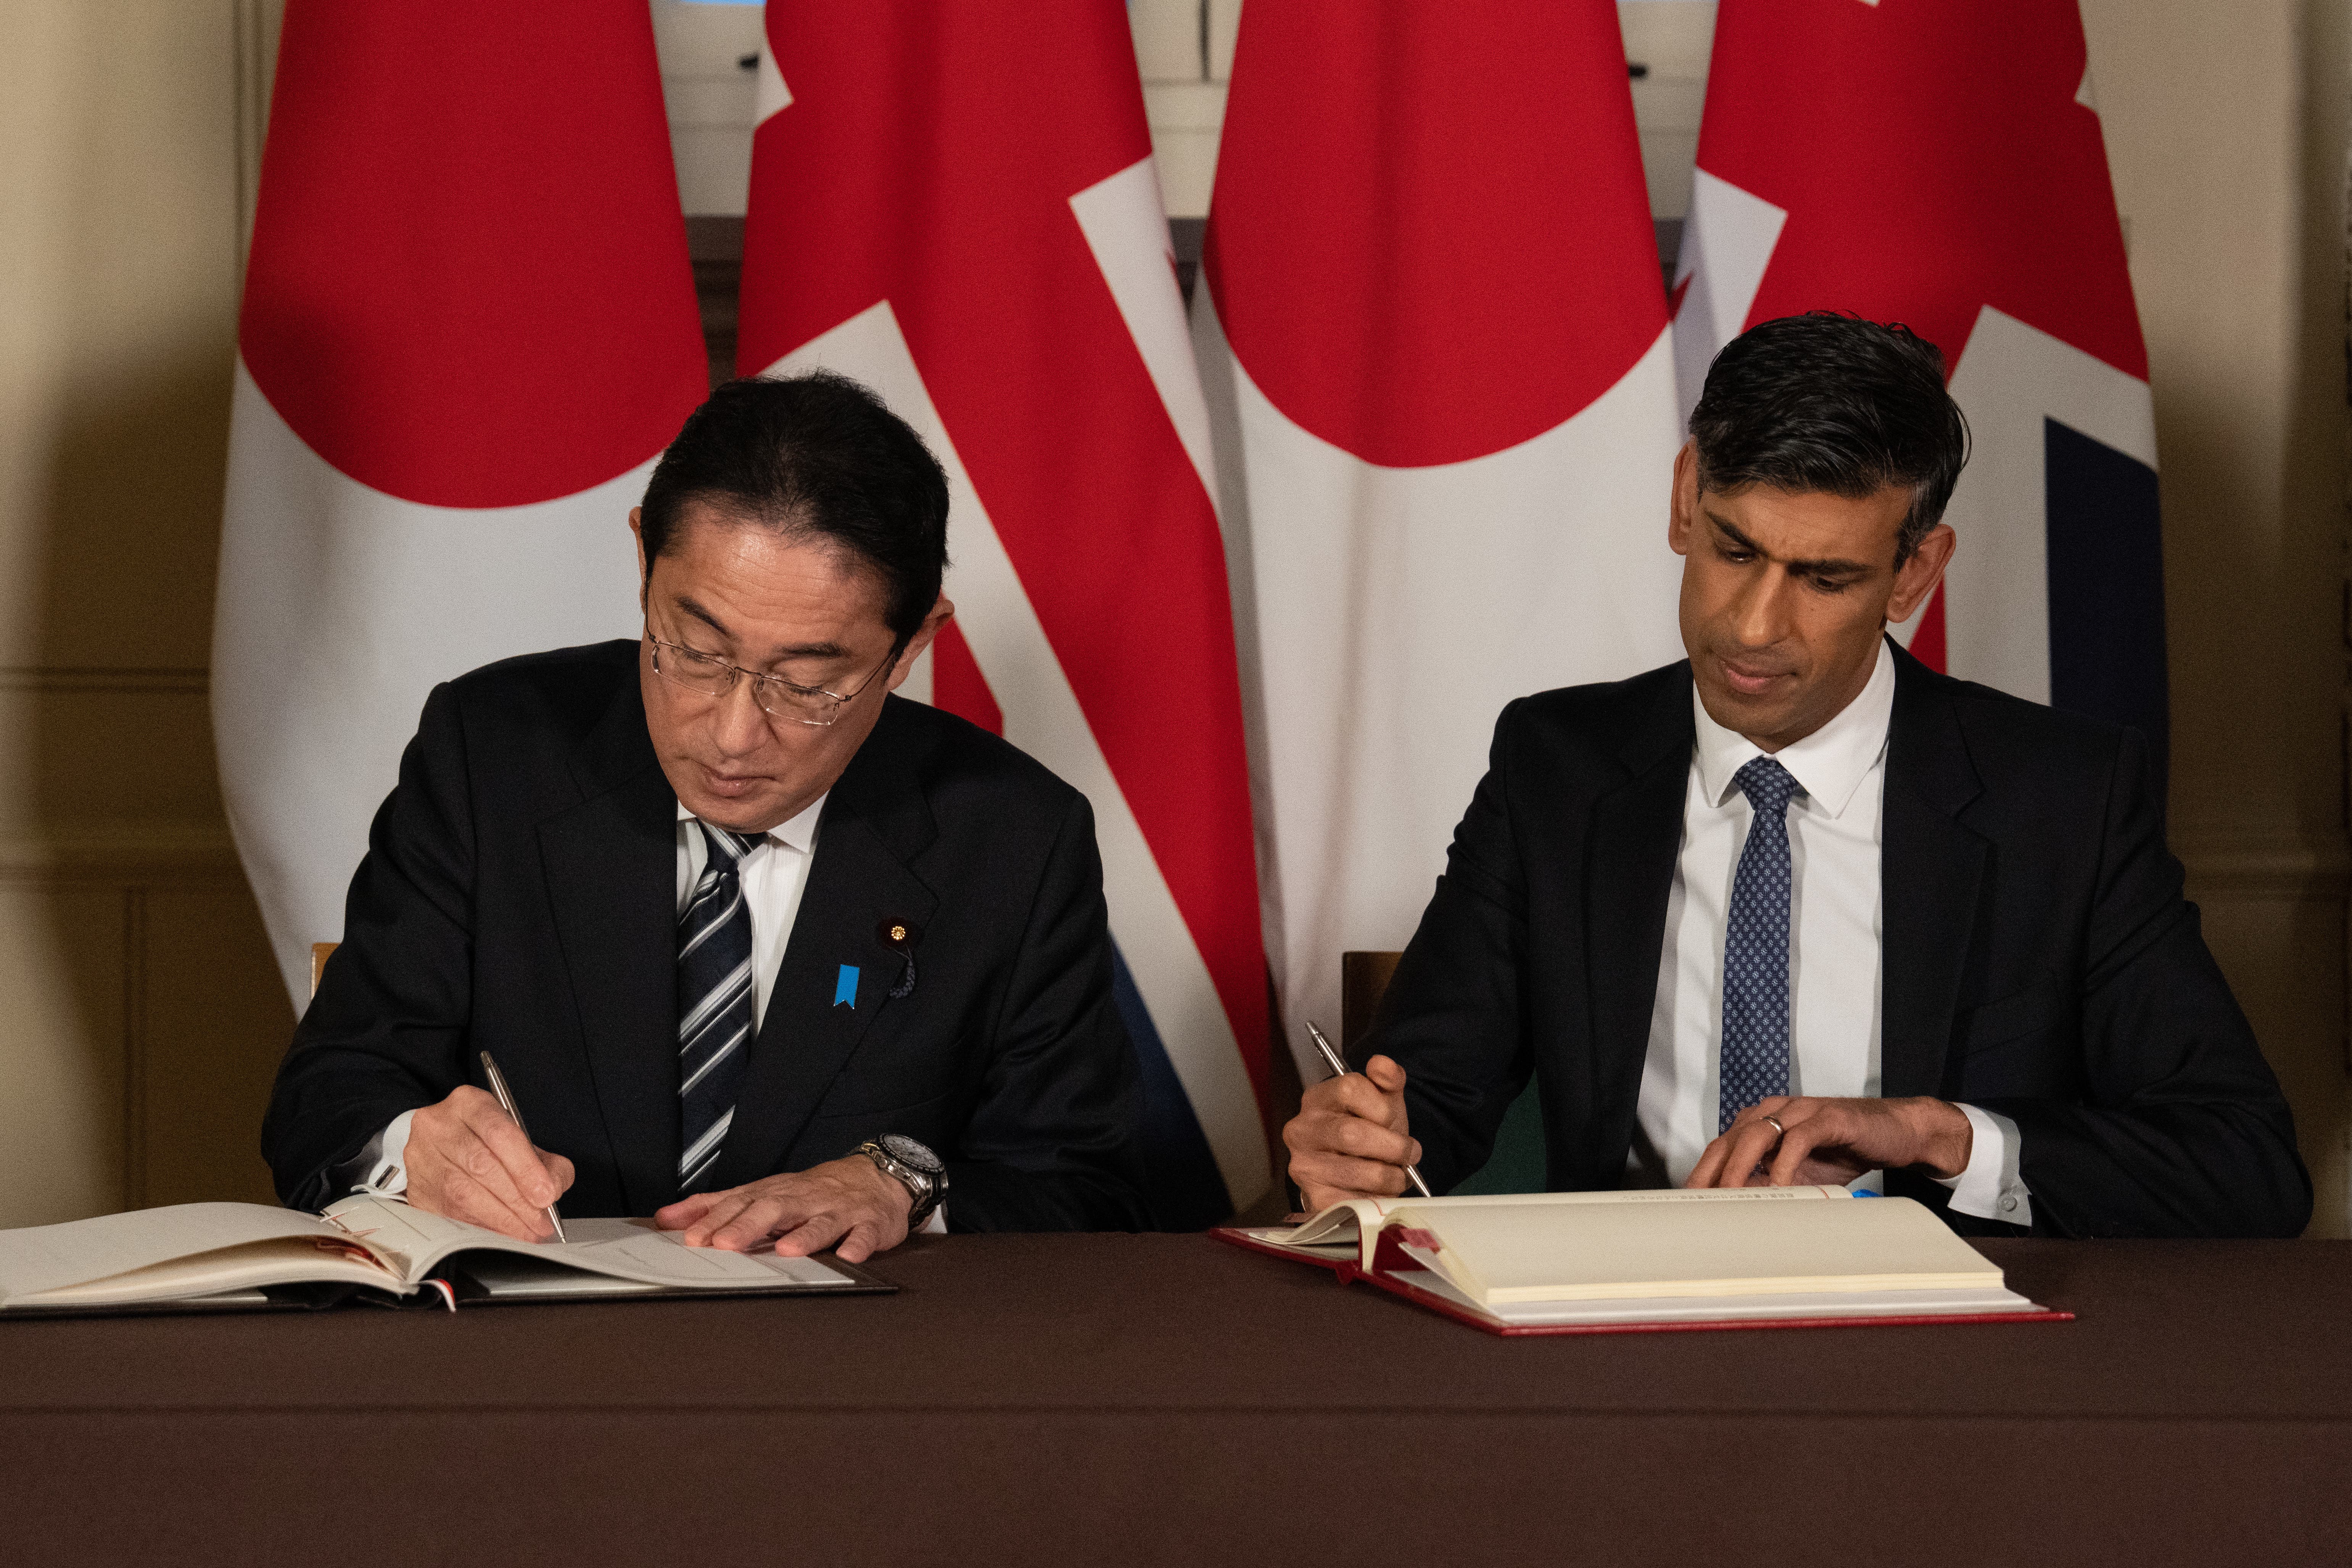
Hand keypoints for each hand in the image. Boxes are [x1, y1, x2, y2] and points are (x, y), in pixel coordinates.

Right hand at [403, 1085, 575, 1239]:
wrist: (442, 1146)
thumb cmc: (485, 1143)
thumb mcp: (521, 1140)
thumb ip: (547, 1163)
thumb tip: (552, 1189)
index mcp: (469, 1104)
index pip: (499, 1132)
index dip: (525, 1167)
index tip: (546, 1194)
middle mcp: (439, 1126)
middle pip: (480, 1164)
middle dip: (517, 1198)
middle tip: (540, 1221)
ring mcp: (421, 1158)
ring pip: (462, 1192)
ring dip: (501, 1218)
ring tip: (527, 1231)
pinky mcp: (415, 1189)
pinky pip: (449, 1213)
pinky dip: (481, 1226)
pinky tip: (502, 1233)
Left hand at [655, 1155, 912, 1263]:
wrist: (876, 1179)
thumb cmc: (813, 1192)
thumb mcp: (762, 1193)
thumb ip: (716, 1206)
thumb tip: (667, 1218)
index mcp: (777, 1193)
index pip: (743, 1202)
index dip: (717, 1219)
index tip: (693, 1237)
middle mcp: (805, 1200)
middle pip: (776, 1208)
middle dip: (750, 1225)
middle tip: (726, 1244)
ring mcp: (839, 1212)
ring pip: (821, 1221)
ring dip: (805, 1235)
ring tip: (787, 1250)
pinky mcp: (869, 1225)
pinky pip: (865, 1235)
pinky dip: (858, 1245)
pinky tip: (848, 1256)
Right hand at [1282, 1054, 1422, 1212]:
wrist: (1350, 1172)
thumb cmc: (1367, 1132)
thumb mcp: (1381, 1100)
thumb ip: (1387, 1078)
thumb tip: (1384, 1066)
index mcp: (1317, 1098)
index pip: (1349, 1088)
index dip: (1382, 1106)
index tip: (1393, 1120)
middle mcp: (1302, 1130)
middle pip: (1353, 1133)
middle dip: (1393, 1146)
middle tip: (1409, 1153)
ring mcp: (1304, 1165)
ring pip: (1360, 1172)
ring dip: (1390, 1177)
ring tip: (1395, 1175)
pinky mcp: (1314, 1197)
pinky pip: (1356, 1201)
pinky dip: (1377, 1199)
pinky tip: (1378, 1191)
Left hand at [1685, 1096, 1972, 1189]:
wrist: (1896, 1133)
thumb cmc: (1844, 1151)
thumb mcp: (1801, 1174)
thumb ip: (1771, 1185)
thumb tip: (1740, 1210)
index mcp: (1763, 1121)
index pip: (1722, 1146)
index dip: (1703, 1173)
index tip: (1688, 1204)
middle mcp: (1776, 1111)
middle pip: (1730, 1139)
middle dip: (1711, 1172)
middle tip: (1700, 1205)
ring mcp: (1801, 1111)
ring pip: (1757, 1134)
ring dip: (1740, 1167)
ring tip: (1731, 1195)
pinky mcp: (1829, 1118)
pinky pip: (1799, 1138)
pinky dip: (1785, 1163)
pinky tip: (1781, 1185)